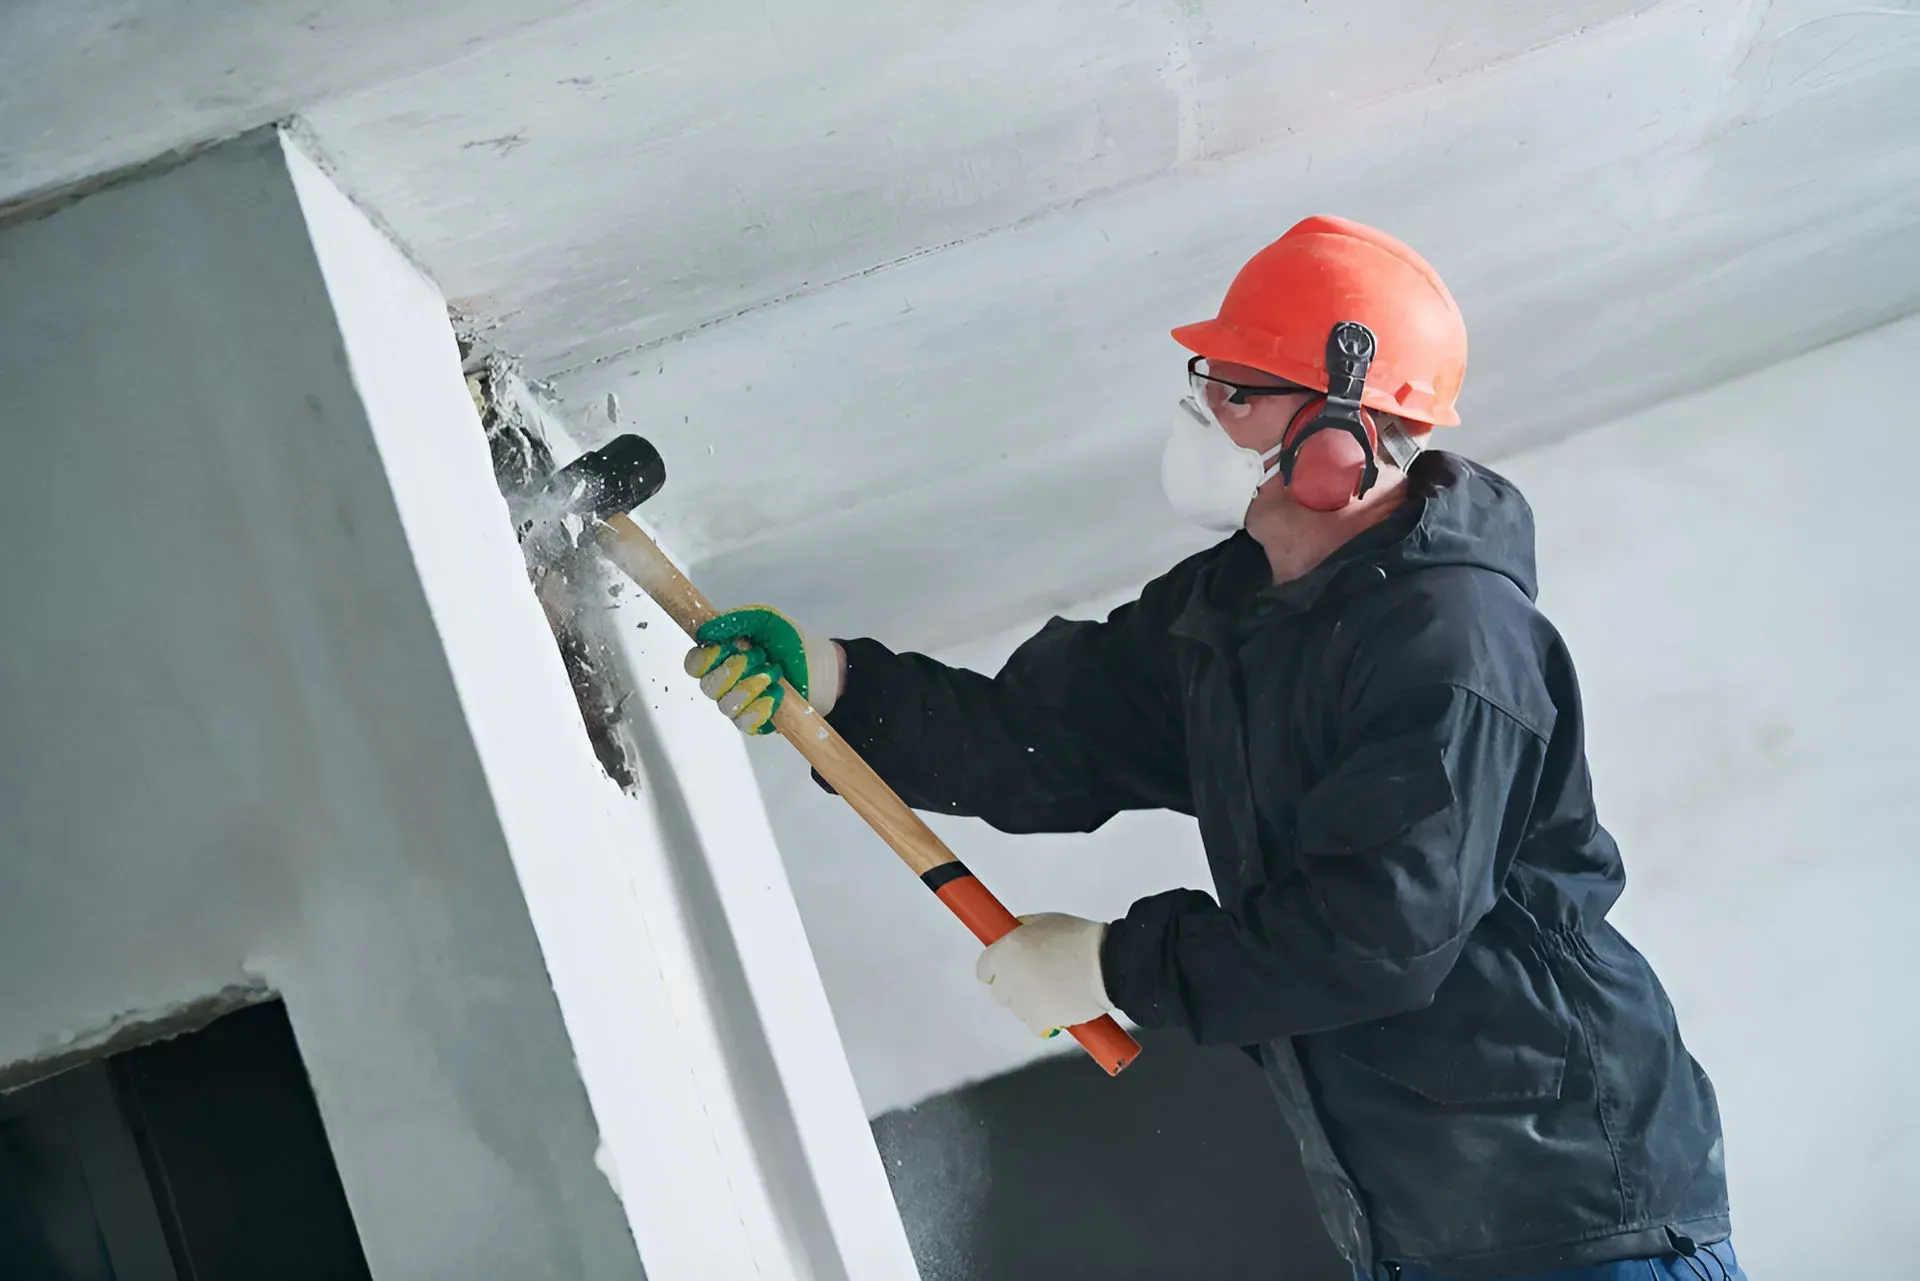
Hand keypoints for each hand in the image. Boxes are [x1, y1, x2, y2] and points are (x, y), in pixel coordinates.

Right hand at [684, 605, 841, 733]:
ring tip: (775, 673)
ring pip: (726, 706)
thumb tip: (705, 630)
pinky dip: (761, 707)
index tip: (727, 647)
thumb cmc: (788, 641)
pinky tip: (777, 694)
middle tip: (759, 656)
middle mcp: (723, 683)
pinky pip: (745, 723)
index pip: (694, 664)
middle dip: (733, 671)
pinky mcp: (755, 722)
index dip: (705, 659)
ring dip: (751, 687)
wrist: (820, 665)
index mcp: (719, 658)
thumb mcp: (764, 620)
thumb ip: (735, 620)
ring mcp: (738, 705)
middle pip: (707, 687)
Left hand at [975, 913, 1112, 1036]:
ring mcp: (1023, 1001)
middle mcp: (1009, 977)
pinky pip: (1034, 1025)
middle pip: (999, 992)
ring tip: (1058, 989)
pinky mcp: (1040, 1021)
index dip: (997, 970)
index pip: (984, 969)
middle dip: (1014, 988)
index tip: (1009, 970)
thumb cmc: (1079, 938)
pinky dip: (1046, 1020)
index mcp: (1006, 950)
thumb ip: (1022, 930)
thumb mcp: (1045, 921)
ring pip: (1018, 1009)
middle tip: (1038, 980)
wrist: (1108, 963)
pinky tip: (1062, 1006)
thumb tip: (1011, 935)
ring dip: (1031, 1003)